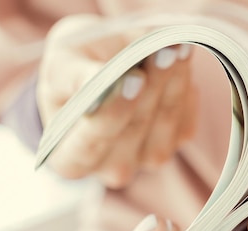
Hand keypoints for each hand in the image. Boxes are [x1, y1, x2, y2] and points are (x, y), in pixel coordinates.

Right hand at [38, 15, 196, 187]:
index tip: (133, 79)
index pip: (90, 144)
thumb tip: (97, 80)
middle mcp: (111, 167)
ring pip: (165, 120)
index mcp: (70, 158)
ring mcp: (148, 158)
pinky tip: (178, 59)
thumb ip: (74, 77)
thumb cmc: (73, 66)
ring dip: (173, 80)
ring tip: (174, 46)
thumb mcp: (61, 63)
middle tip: (163, 50)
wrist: (104, 60)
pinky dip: (184, 84)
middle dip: (151, 86)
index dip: (113, 112)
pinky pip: (185, 115)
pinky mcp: (178, 140)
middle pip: (134, 129)